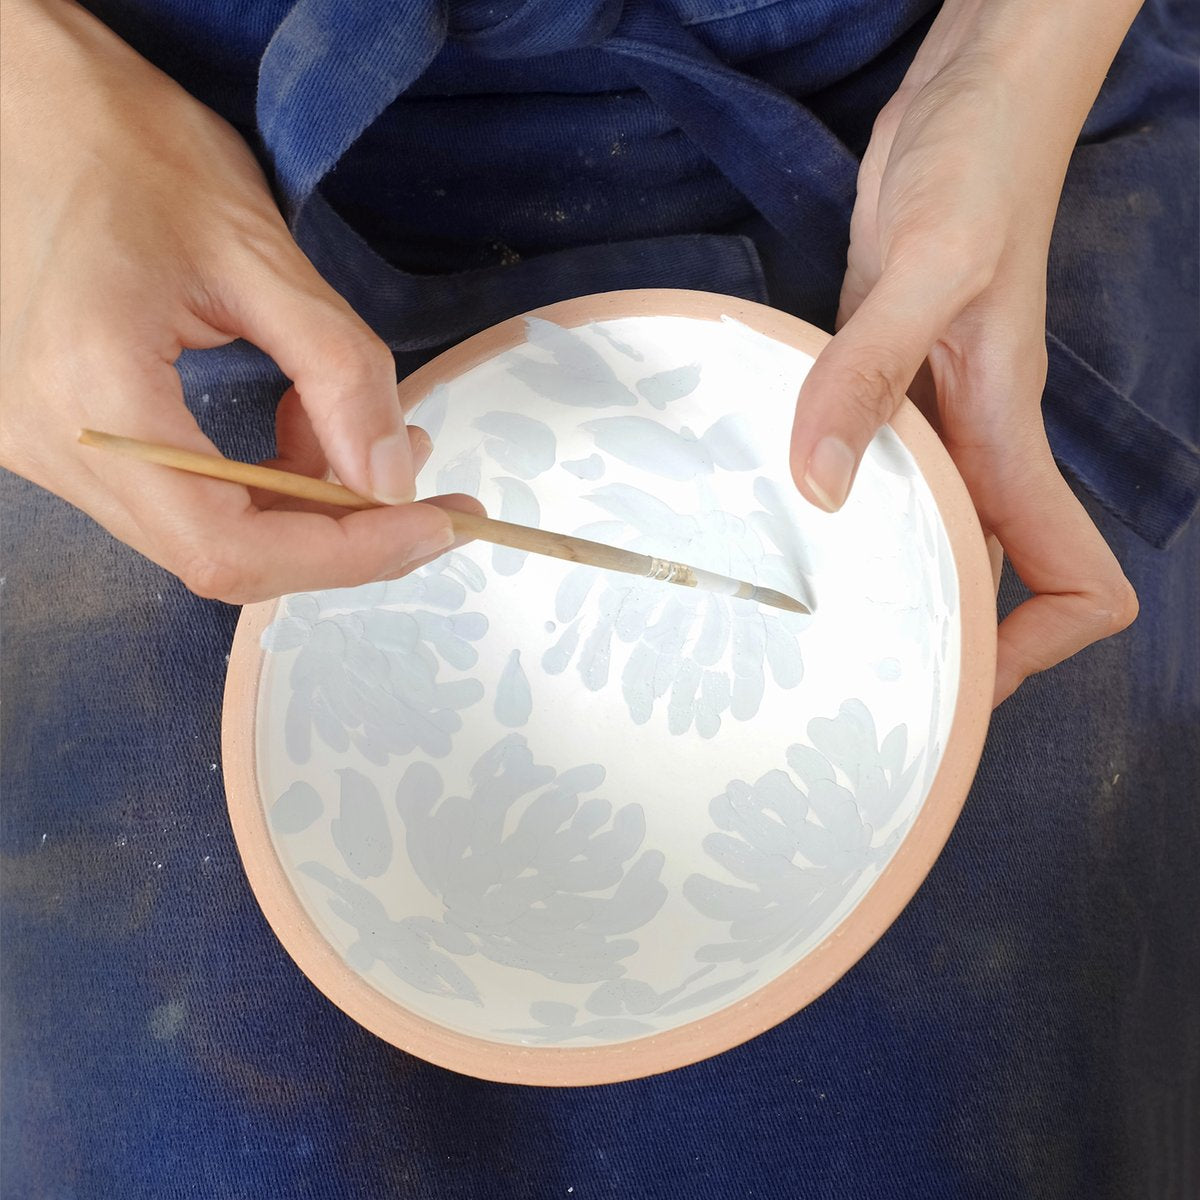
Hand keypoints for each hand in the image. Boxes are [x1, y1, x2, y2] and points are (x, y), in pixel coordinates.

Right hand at [0, 0, 473, 603]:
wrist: (28, 104)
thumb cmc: (129, 148)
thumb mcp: (256, 251)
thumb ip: (336, 370)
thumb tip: (395, 482)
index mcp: (91, 396)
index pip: (229, 545)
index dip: (346, 554)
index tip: (438, 524)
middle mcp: (56, 446)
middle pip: (223, 554)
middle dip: (344, 535)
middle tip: (430, 495)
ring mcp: (54, 449)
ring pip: (211, 533)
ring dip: (311, 505)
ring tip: (377, 438)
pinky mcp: (72, 438)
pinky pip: (188, 497)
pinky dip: (267, 478)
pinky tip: (308, 420)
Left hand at [790, 0, 1140, 704]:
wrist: (969, 100)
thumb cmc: (977, 167)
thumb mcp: (923, 265)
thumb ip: (869, 372)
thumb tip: (823, 488)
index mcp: (1009, 438)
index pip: (1076, 581)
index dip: (1037, 647)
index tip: (959, 678)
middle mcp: (978, 444)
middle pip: (992, 582)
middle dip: (941, 640)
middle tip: (845, 680)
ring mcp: (931, 415)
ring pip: (928, 532)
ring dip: (882, 578)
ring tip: (798, 622)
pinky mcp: (885, 382)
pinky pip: (873, 471)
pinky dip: (838, 504)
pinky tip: (775, 511)